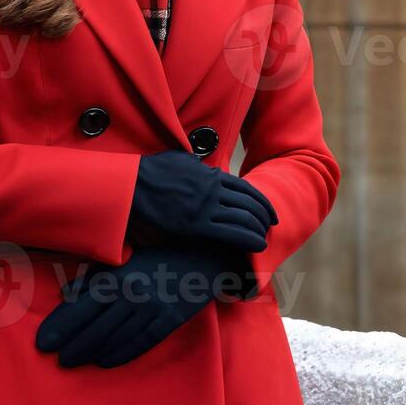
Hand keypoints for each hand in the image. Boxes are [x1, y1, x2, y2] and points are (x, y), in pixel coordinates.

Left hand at [35, 244, 247, 368]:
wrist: (203, 256)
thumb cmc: (158, 257)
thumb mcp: (124, 261)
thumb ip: (95, 276)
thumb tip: (66, 292)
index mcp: (118, 276)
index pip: (82, 304)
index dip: (61, 324)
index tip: (43, 339)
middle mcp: (132, 293)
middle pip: (95, 324)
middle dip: (71, 342)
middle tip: (53, 357)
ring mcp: (152, 307)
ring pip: (115, 335)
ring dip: (91, 351)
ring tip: (71, 361)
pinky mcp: (170, 319)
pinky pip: (142, 341)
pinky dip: (121, 353)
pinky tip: (104, 362)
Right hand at [129, 150, 277, 252]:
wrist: (135, 184)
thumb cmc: (153, 171)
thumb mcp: (179, 159)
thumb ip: (194, 162)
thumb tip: (199, 162)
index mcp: (210, 174)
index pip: (245, 188)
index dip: (260, 200)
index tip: (268, 210)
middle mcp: (213, 190)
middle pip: (248, 203)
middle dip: (264, 216)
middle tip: (270, 226)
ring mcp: (205, 208)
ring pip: (243, 218)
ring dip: (258, 229)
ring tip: (264, 238)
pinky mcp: (196, 226)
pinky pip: (230, 233)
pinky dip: (248, 239)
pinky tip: (257, 245)